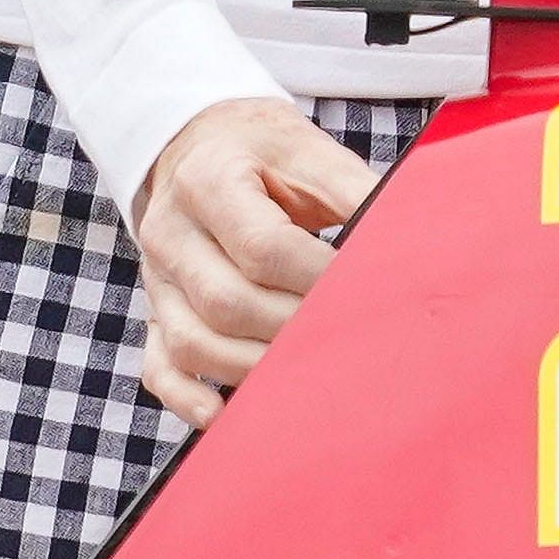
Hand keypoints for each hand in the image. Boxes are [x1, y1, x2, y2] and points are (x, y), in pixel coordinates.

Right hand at [132, 97, 380, 427]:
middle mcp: (170, 232)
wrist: (199, 143)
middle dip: (294, 328)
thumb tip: (405, 237)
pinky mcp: (153, 310)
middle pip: (227, 301)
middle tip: (350, 338)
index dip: (318, 276)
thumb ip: (355, 191)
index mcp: (209, 180)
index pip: (262, 246)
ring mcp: (155, 278)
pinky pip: (158, 366)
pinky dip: (188, 398)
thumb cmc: (265, 150)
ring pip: (192, 342)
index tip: (365, 291)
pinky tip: (225, 415)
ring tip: (310, 373)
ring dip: (253, 368)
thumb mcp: (309, 151)